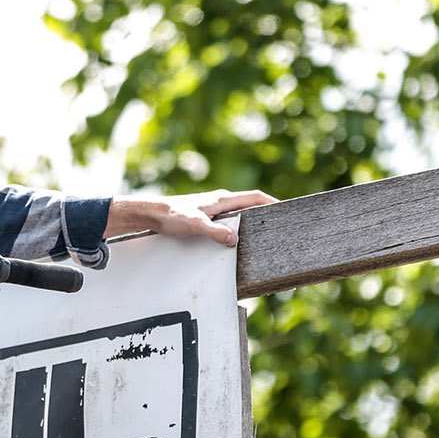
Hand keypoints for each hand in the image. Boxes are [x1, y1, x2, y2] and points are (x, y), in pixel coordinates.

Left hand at [105, 189, 275, 246]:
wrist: (153, 214)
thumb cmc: (172, 216)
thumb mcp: (196, 225)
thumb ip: (215, 232)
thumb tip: (234, 240)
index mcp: (223, 199)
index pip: (255, 197)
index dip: (272, 202)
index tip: (286, 208)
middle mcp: (220, 201)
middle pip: (250, 204)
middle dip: (266, 211)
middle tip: (279, 223)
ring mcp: (214, 208)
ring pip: (240, 212)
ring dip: (252, 219)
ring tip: (263, 232)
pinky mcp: (207, 216)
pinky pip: (230, 219)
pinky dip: (239, 226)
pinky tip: (238, 237)